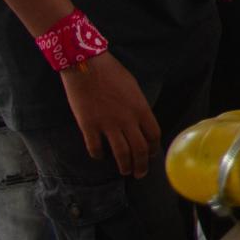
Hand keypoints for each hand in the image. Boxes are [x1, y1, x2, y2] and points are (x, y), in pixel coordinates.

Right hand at [62, 53, 161, 177]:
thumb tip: (140, 123)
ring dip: (124, 165)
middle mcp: (127, 120)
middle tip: (140, 174)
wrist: (86, 65)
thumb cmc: (111, 72)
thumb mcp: (133, 88)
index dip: (153, 149)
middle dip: (141, 165)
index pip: (153, 135)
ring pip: (121, 153)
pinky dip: (98, 155)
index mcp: (141, 109)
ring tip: (124, 171)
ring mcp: (107, 124)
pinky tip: (99, 156)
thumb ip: (138, 107)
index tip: (150, 155)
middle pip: (140, 149)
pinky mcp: (88, 126)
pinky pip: (95, 147)